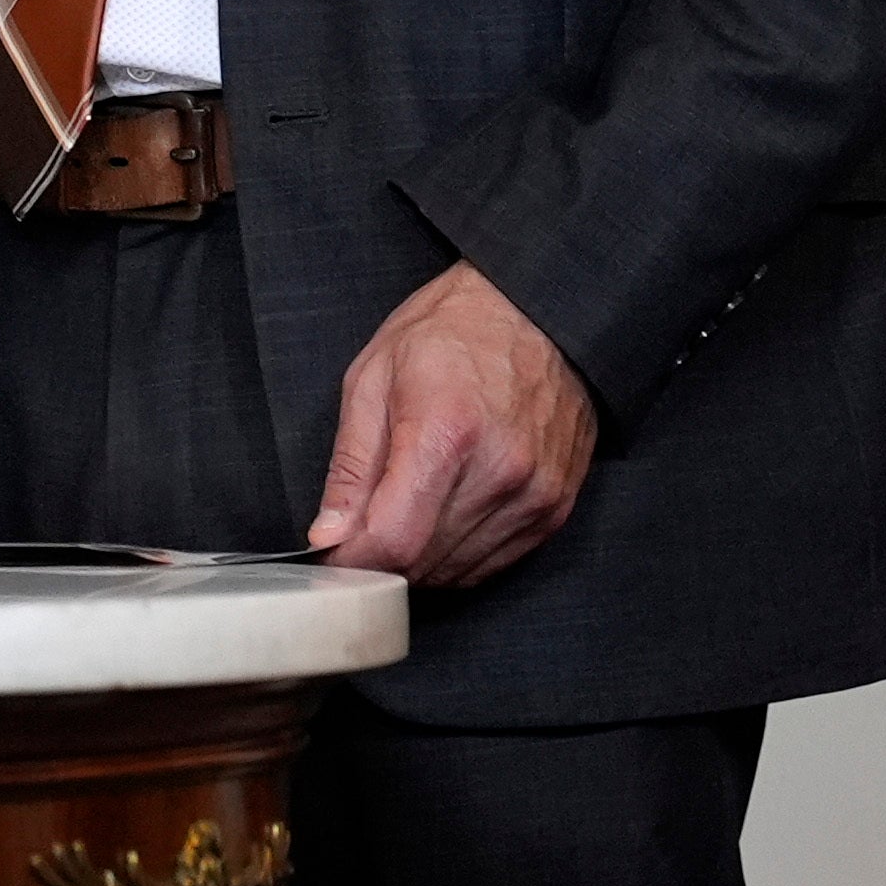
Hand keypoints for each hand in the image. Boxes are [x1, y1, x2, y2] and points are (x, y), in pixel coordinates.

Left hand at [304, 261, 594, 589]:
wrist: (540, 313)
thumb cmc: (452, 334)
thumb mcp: (374, 377)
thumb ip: (351, 465)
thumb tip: (329, 534)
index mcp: (446, 433)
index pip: (395, 539)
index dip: (352, 561)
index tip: (332, 553)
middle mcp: (501, 473)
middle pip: (425, 563)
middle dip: (380, 560)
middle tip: (360, 528)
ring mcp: (535, 495)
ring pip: (459, 572)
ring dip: (419, 561)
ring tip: (403, 513)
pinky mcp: (556, 508)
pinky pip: (495, 564)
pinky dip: (458, 556)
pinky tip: (441, 519)